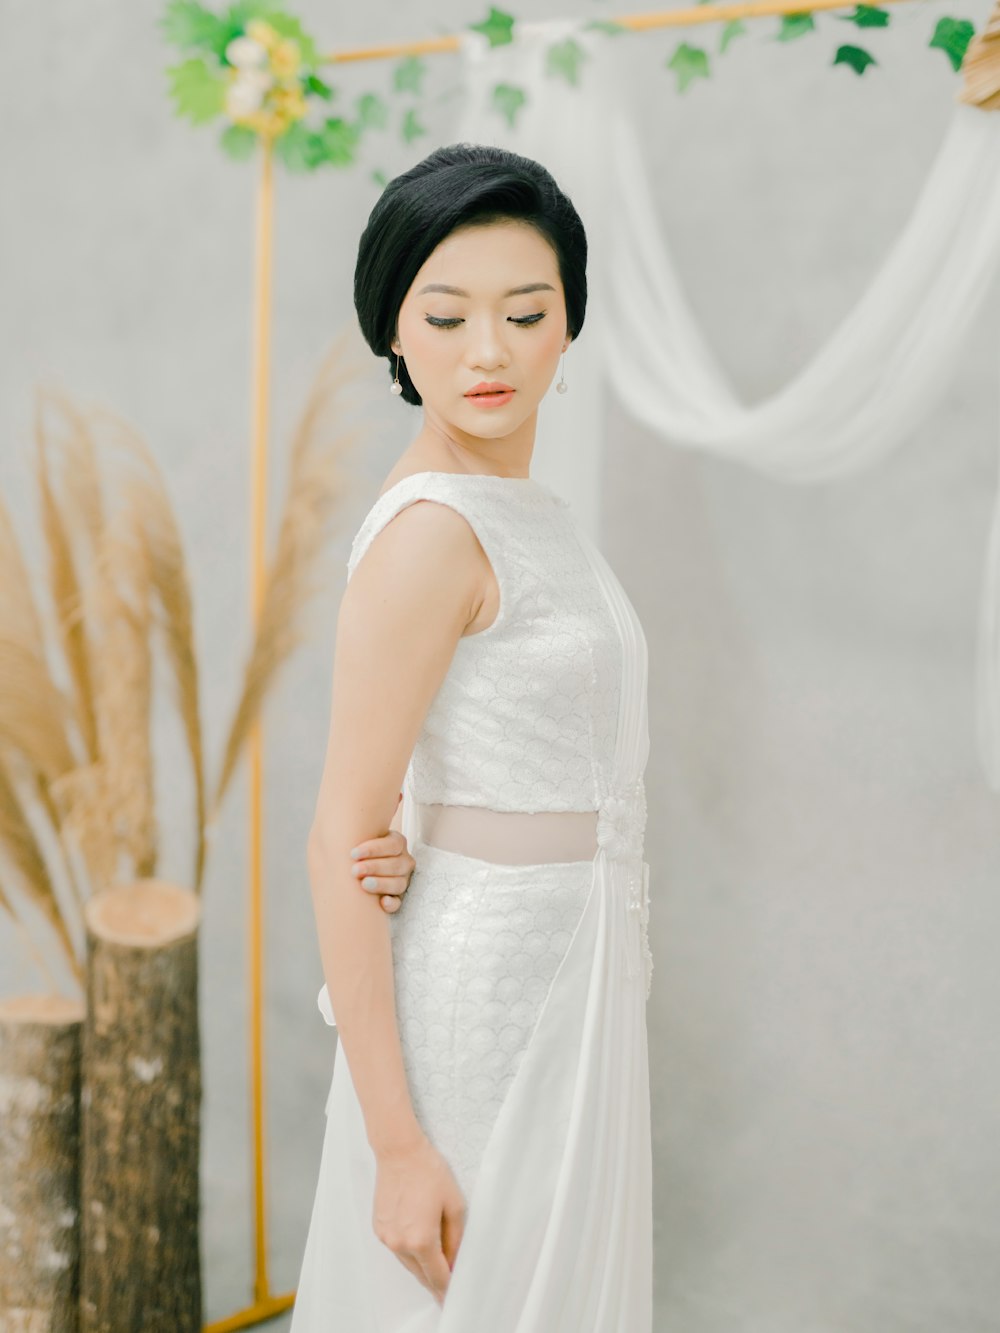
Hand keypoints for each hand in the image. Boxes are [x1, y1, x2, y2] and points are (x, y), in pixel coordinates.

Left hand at [350, 792, 415, 913]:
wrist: (352, 870)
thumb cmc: (361, 847)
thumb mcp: (366, 828)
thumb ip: (377, 812)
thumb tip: (397, 793)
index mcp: (396, 843)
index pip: (393, 844)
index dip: (374, 849)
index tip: (352, 853)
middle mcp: (403, 860)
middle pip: (397, 864)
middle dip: (375, 867)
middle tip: (354, 871)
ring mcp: (401, 880)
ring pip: (399, 883)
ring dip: (382, 884)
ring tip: (363, 885)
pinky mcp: (395, 897)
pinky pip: (399, 902)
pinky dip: (392, 903)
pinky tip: (382, 904)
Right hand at [372, 1131, 465, 1305]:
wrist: (399, 1152)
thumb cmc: (428, 1172)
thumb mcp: (454, 1205)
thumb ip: (455, 1239)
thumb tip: (454, 1261)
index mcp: (422, 1240)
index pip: (437, 1276)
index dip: (447, 1288)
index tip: (454, 1294)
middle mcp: (400, 1244)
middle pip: (421, 1274)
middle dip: (435, 1280)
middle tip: (447, 1283)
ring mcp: (387, 1238)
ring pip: (408, 1263)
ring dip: (422, 1265)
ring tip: (436, 1261)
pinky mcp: (379, 1229)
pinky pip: (397, 1249)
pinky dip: (409, 1251)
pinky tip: (418, 1241)